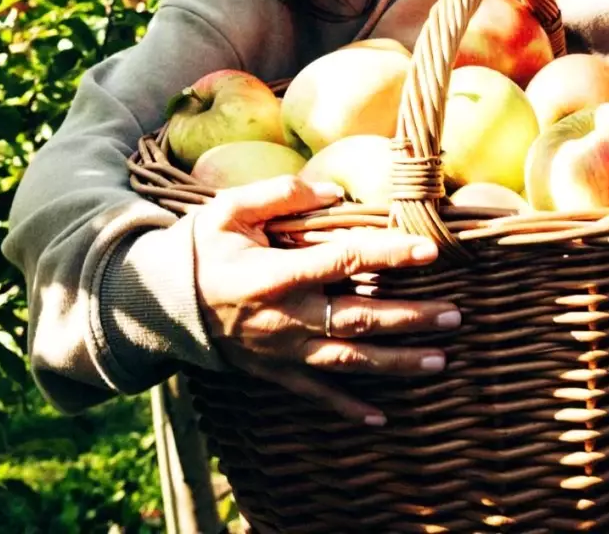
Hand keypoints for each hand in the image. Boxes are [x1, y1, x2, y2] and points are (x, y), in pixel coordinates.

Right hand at [192, 175, 459, 426]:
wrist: (153, 302)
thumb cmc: (199, 247)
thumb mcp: (228, 209)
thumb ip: (281, 195)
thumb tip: (333, 190)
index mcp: (273, 272)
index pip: (343, 260)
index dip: (388, 256)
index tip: (429, 251)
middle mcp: (282, 317)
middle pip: (357, 318)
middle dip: (409, 319)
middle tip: (455, 315)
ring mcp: (278, 351)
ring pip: (347, 361)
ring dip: (396, 362)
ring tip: (440, 359)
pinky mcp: (271, 372)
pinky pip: (315, 395)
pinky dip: (348, 408)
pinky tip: (382, 417)